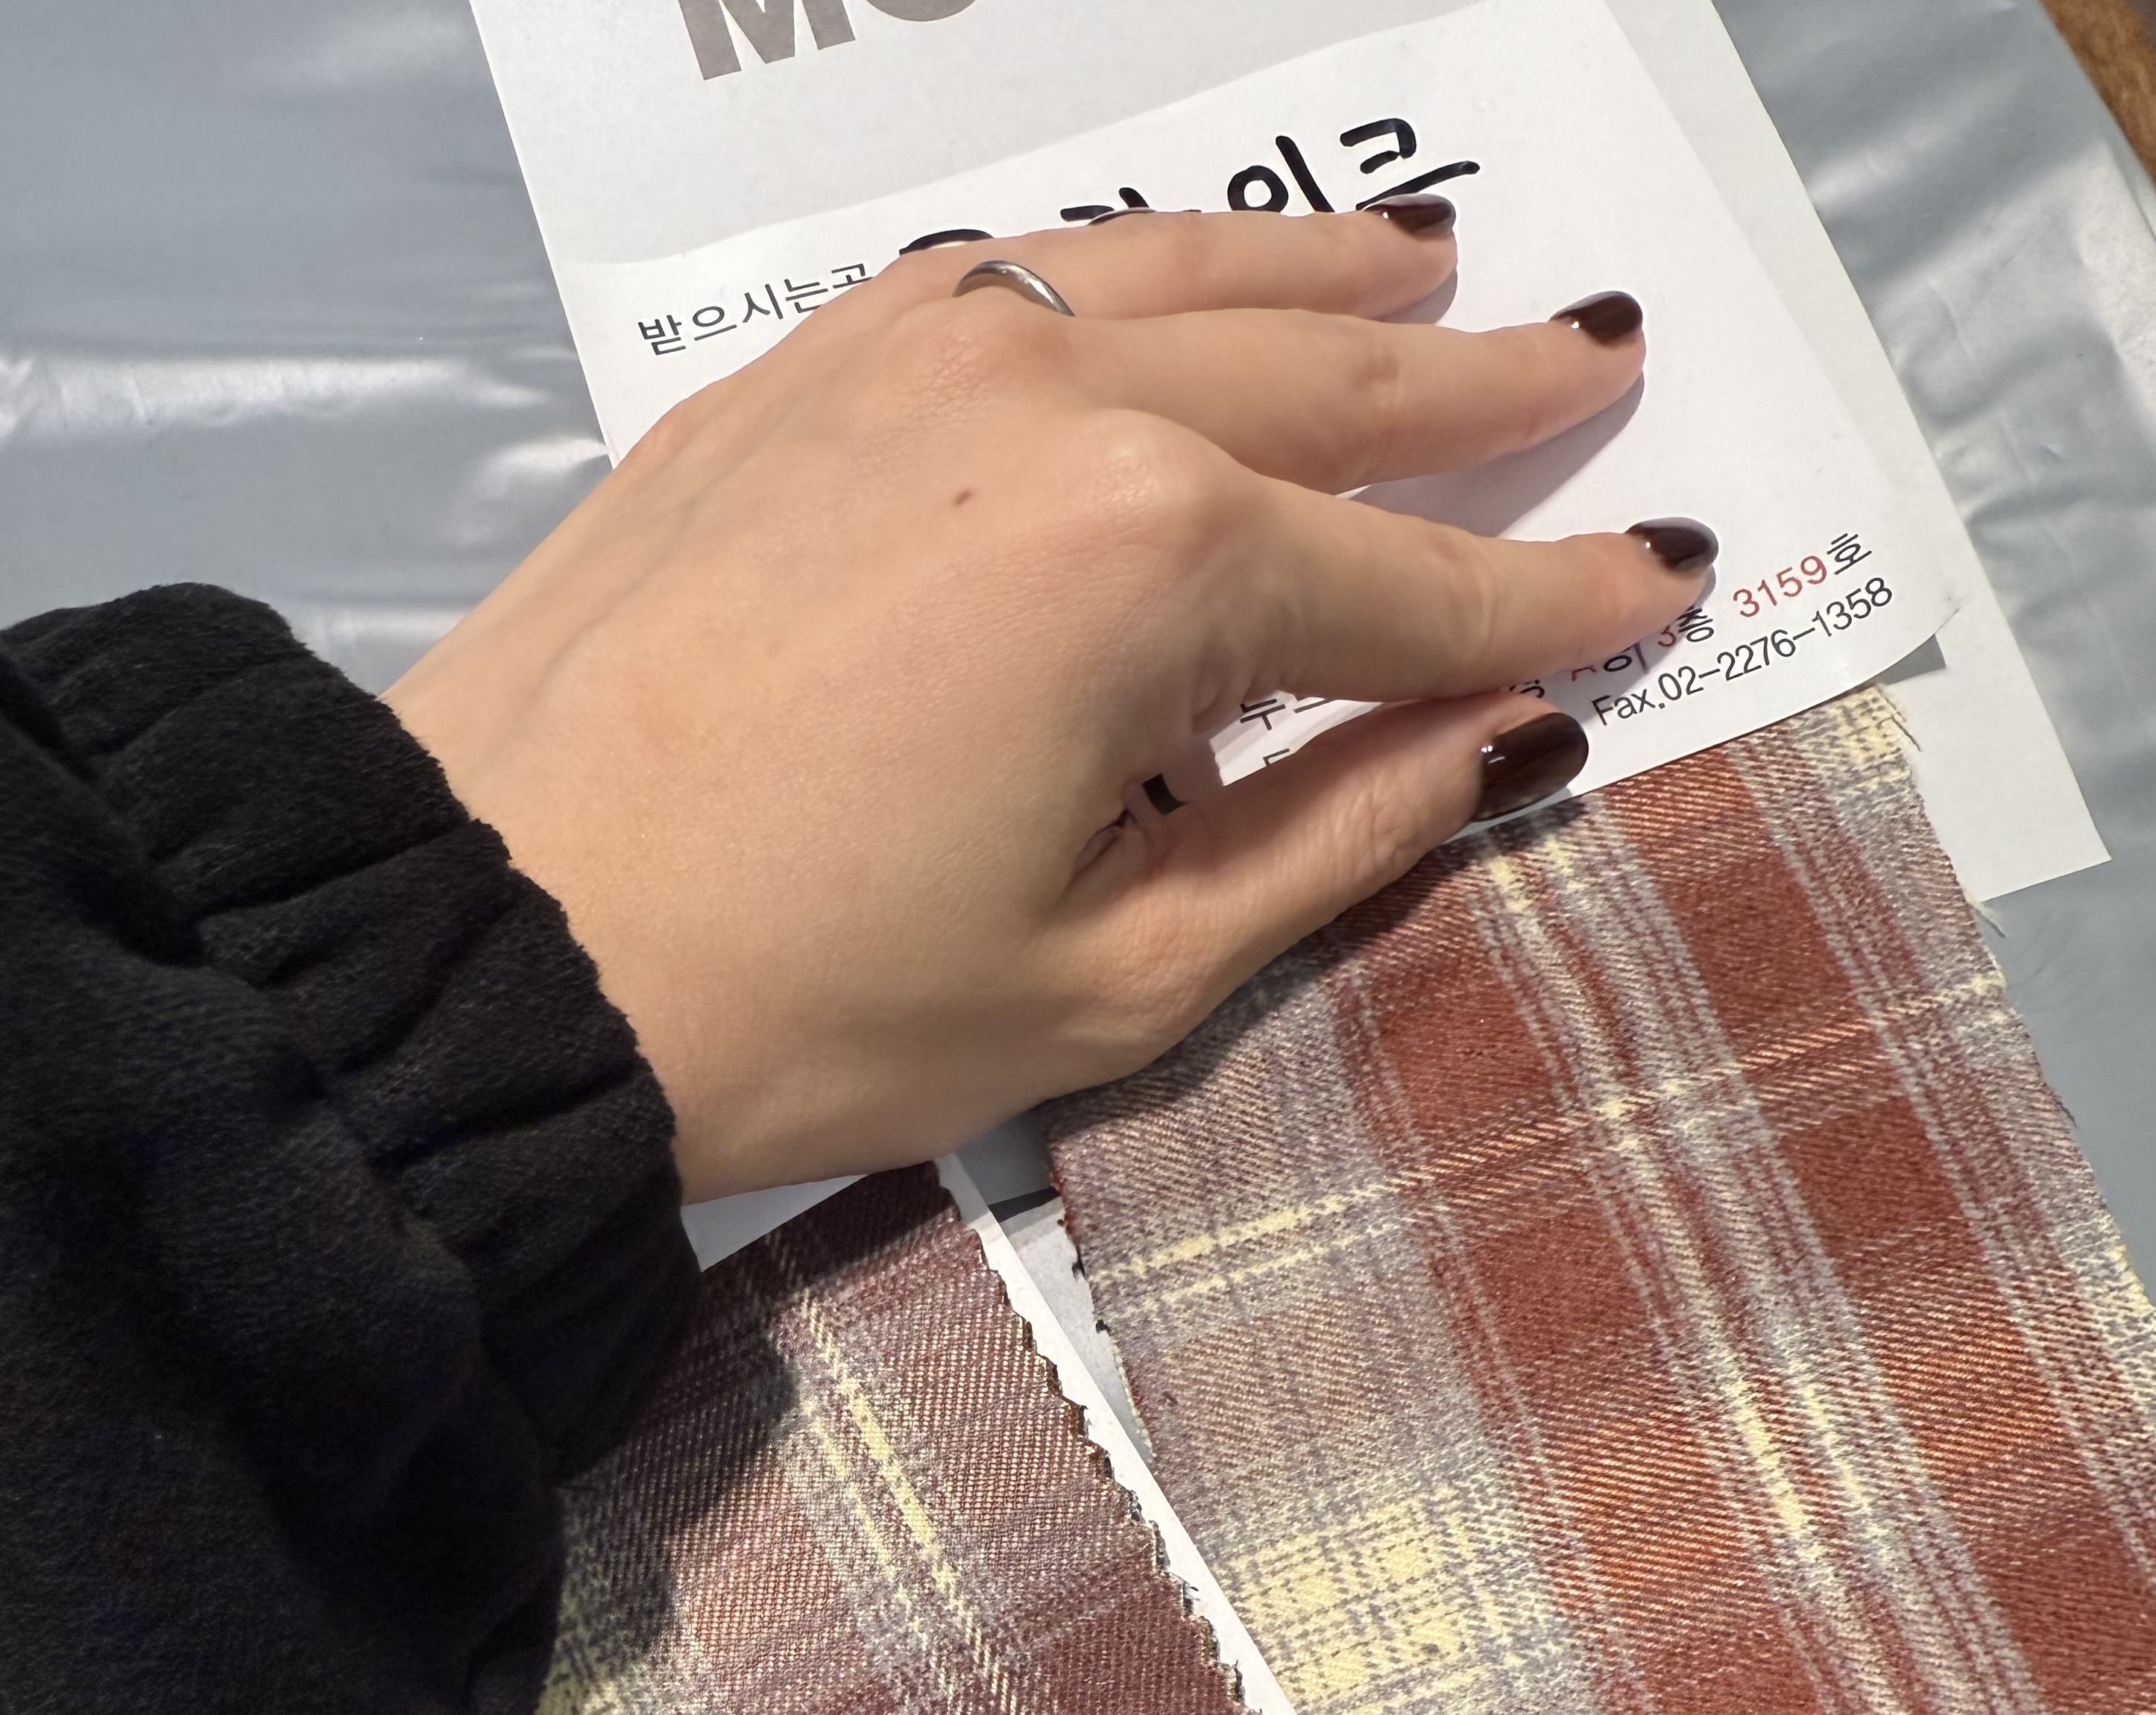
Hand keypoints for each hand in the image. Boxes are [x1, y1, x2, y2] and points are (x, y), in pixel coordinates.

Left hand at [385, 212, 1704, 1200]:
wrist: (498, 941)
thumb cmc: (810, 1005)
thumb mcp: (1116, 979)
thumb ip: (1334, 837)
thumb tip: (1494, 738)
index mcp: (1153, 566)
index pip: (1410, 585)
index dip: (1548, 598)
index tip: (1658, 579)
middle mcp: (1054, 404)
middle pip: (1324, 387)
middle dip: (1477, 390)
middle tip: (1596, 356)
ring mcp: (913, 355)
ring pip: (1178, 286)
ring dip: (1322, 281)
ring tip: (1432, 268)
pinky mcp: (802, 369)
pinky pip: (1019, 277)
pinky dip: (1138, 275)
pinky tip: (1181, 290)